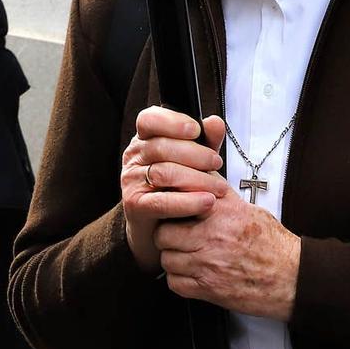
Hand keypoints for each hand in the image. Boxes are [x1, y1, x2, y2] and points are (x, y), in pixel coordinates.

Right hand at [120, 106, 224, 273]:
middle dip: (195, 154)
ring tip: (218, 187)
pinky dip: (188, 202)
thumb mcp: (194, 161)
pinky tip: (206, 202)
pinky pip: (162, 201)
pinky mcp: (135, 205)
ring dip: (197, 179)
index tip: (196, 130)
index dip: (172, 121)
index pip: (149, 120)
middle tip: (217, 163)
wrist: (159, 228)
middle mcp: (134, 157)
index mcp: (144, 140)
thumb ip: (205, 141)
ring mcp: (131, 181)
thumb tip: (214, 122)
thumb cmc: (176, 189)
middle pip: (161, 146)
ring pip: (164, 173)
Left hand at [153, 176, 301, 319]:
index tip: (172, 213)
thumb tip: (200, 175)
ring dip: (173, 259)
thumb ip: (220, 194)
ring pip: (167, 260)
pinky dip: (179, 280)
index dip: (170, 210)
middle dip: (166, 236)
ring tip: (185, 256)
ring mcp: (208, 264)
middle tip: (176, 237)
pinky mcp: (209, 288)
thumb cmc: (272, 243)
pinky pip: (175, 284)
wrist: (292, 277)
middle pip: (163, 235)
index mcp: (220, 213)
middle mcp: (211, 237)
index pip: (175, 205)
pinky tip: (190, 274)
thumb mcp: (247, 208)